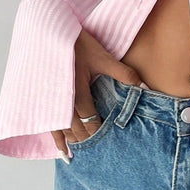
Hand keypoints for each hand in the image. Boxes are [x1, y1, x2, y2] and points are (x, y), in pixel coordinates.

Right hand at [51, 28, 143, 158]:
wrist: (51, 32)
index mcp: (78, 94)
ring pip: (63, 131)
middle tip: (101, 154)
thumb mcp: (103, 57)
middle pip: (77, 130)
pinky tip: (62, 152)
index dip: (101, 133)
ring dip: (73, 143)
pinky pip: (49, 125)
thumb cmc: (79, 45)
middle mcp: (63, 103)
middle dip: (89, 141)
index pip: (91, 122)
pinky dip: (57, 140)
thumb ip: (123, 74)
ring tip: (82, 158)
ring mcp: (52, 103)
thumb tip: (143, 87)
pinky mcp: (45, 100)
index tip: (111, 142)